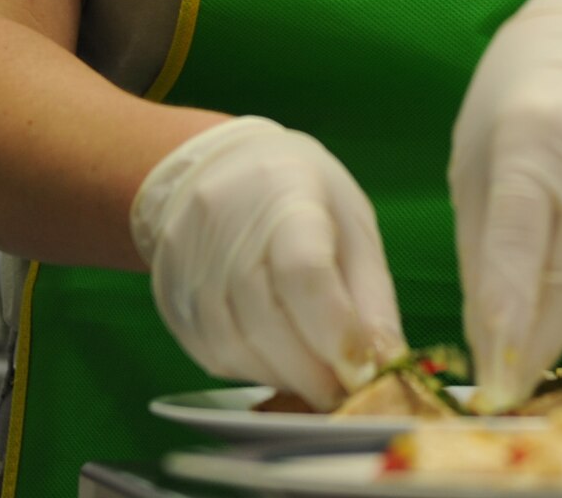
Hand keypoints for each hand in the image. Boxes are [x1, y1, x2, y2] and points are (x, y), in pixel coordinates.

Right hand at [130, 116, 405, 406]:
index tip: (364, 371)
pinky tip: (284, 366)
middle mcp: (223, 227)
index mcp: (282, 192)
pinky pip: (215, 356)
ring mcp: (188, 266)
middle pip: (266, 319)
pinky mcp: (172, 300)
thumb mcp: (350, 222)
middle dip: (315, 372)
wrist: (212, 167)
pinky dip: (257, 372)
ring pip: (237, 348)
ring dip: (287, 379)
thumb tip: (388, 364)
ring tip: (321, 383)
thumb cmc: (298, 193)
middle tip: (350, 394)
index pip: (303, 271)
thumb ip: (370, 295)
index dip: (334, 329)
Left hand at [449, 0, 561, 408]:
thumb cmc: (518, 97)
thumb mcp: (476, 159)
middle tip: (510, 382)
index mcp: (533, 137)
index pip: (518, 244)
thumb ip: (482, 250)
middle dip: (538, 342)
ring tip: (537, 317)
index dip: (508, 320)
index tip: (496, 382)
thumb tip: (488, 345)